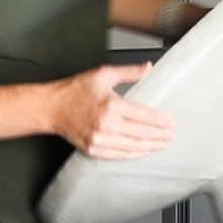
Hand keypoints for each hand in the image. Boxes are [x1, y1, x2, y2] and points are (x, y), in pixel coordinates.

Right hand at [49, 64, 175, 158]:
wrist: (51, 108)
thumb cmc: (74, 90)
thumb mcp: (102, 74)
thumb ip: (128, 72)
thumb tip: (148, 67)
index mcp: (111, 106)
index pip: (144, 116)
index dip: (160, 121)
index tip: (171, 123)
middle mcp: (106, 125)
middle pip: (142, 134)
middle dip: (160, 136)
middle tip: (171, 136)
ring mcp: (99, 140)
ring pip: (132, 147)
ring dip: (150, 147)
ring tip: (162, 145)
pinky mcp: (93, 149)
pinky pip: (119, 155)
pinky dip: (134, 154)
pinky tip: (143, 151)